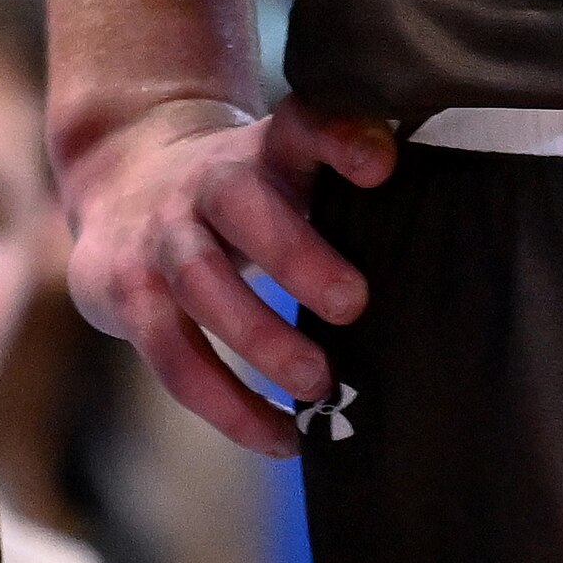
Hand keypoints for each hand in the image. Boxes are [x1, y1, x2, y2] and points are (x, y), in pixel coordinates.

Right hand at [62, 96, 393, 454]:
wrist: (122, 177)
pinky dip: (228, 405)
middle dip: (296, 256)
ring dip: (259, 338)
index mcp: (261, 151)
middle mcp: (206, 184)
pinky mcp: (130, 296)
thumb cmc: (240, 196)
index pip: (300, 125)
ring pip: (200, 283)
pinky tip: (281, 437)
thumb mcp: (284, 170)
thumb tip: (440, 253)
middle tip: (354, 305)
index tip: (382, 165)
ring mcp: (162, 239)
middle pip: (242, 206)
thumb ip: (343, 194)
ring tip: (317, 384)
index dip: (339, 138)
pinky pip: (174, 357)